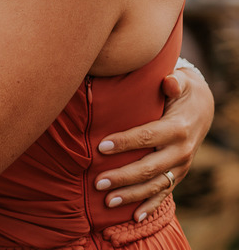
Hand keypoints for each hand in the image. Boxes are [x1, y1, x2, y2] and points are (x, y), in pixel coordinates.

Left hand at [95, 66, 213, 221]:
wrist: (202, 109)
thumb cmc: (180, 92)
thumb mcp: (181, 84)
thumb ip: (173, 83)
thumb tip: (168, 81)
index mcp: (177, 128)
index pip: (147, 137)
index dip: (125, 142)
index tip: (100, 147)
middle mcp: (181, 151)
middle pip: (149, 167)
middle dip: (123, 176)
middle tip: (97, 182)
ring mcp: (181, 166)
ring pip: (155, 185)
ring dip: (131, 195)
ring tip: (107, 202)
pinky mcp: (178, 175)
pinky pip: (164, 193)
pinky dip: (150, 206)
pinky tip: (134, 217)